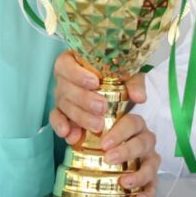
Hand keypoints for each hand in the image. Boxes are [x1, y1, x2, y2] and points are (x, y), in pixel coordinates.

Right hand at [48, 51, 158, 196]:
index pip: (66, 64)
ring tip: (97, 126)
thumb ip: (133, 82)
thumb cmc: (116, 75)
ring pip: (64, 105)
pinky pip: (56, 119)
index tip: (94, 82)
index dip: (77, 74)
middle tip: (101, 108)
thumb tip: (139, 97)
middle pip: (65, 88)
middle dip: (83, 99)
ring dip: (80, 117)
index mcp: (73, 60)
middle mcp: (64, 78)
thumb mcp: (127, 74)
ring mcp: (61, 96)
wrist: (114, 89)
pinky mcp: (61, 112)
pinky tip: (71, 136)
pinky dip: (62, 127)